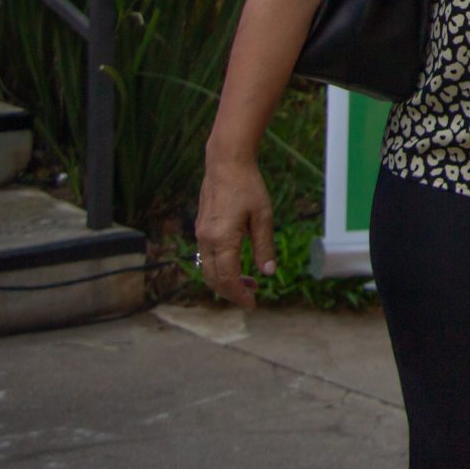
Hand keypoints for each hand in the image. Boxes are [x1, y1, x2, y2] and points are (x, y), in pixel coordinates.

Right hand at [195, 152, 276, 309]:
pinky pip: (207, 257)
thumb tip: (268, 273)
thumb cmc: (248, 187)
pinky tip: (237, 264)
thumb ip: (264, 247)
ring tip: (249, 282)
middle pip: (214, 279)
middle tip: (252, 297)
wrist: (226, 163)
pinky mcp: (201, 228)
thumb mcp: (263, 217)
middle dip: (231, 292)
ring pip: (208, 269)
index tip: (252, 305)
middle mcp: (206, 240)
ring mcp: (201, 234)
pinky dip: (220, 267)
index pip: (227, 279)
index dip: (239, 295)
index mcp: (222, 240)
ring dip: (225, 280)